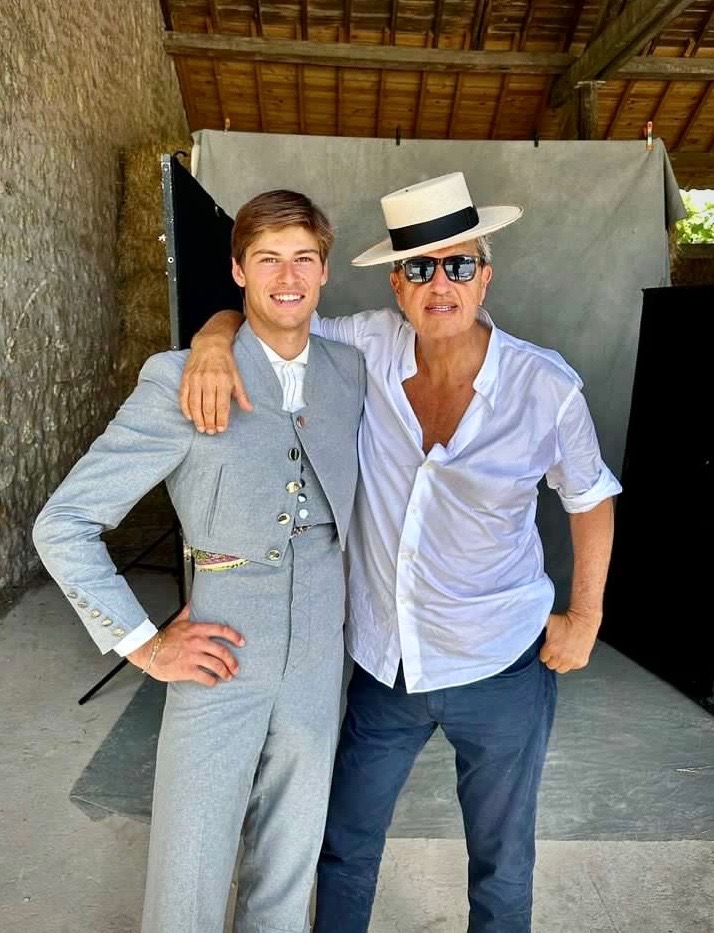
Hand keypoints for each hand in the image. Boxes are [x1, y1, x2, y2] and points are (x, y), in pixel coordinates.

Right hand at [128, 604, 244, 685]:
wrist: (148, 650)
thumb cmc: (162, 638)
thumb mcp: (177, 622)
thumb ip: (187, 612)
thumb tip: (191, 602)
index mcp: (197, 630)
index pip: (222, 630)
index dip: (234, 636)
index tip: (242, 642)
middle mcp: (198, 642)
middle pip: (222, 651)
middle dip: (232, 661)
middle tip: (236, 668)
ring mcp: (193, 657)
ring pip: (216, 665)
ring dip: (225, 672)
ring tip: (227, 676)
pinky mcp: (187, 670)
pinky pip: (205, 677)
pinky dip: (212, 681)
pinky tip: (213, 682)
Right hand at [179, 334, 251, 433]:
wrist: (210, 344)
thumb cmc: (225, 361)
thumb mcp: (237, 376)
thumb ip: (241, 394)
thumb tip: (249, 409)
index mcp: (223, 380)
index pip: (222, 405)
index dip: (221, 419)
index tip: (221, 429)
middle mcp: (208, 380)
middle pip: (208, 407)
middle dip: (209, 422)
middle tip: (211, 432)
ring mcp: (195, 379)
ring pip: (195, 404)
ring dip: (197, 419)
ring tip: (201, 428)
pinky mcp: (185, 378)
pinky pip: (184, 397)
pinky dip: (186, 409)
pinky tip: (189, 417)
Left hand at [539, 609, 599, 673]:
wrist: (583, 620)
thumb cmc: (566, 620)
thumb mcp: (547, 621)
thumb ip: (536, 627)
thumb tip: (526, 626)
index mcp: (551, 648)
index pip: (543, 658)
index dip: (545, 653)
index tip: (547, 649)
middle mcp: (561, 656)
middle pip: (551, 665)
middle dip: (552, 658)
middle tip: (555, 651)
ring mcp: (572, 660)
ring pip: (561, 669)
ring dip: (561, 663)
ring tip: (562, 654)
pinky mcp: (581, 662)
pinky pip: (573, 667)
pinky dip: (572, 662)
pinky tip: (571, 654)